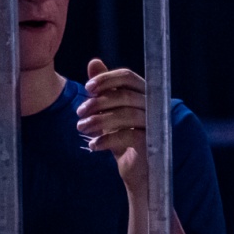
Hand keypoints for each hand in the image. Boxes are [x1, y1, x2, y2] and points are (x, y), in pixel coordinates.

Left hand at [77, 59, 152, 192]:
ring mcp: (155, 125)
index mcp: (144, 95)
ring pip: (126, 115)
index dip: (107, 79)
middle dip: (97, 103)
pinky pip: (128, 135)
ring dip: (98, 121)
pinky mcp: (152, 144)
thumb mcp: (110, 111)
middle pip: (124, 95)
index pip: (128, 76)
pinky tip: (93, 146)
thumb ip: (105, 89)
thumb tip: (94, 62)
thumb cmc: (124, 138)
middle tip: (79, 114)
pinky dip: (107, 140)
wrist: (138, 171)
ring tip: (81, 129)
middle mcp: (153, 107)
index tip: (87, 89)